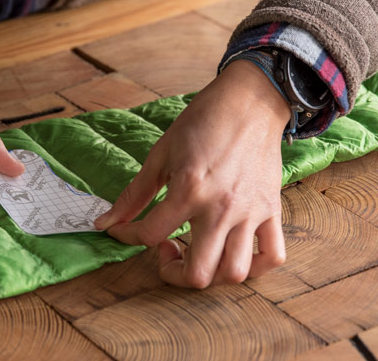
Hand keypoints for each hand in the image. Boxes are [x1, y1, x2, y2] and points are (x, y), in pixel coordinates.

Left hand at [94, 60, 289, 287]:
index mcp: (189, 191)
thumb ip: (134, 194)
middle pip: (198, 274)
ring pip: (234, 273)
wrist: (249, 101)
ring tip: (199, 252)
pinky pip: (272, 256)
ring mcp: (250, 213)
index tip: (122, 230)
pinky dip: (256, 267)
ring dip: (211, 275)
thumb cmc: (202, 122)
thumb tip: (105, 222)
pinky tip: (233, 253)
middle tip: (166, 249)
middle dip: (173, 274)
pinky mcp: (272, 211)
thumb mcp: (160, 154)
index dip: (127, 236)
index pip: (149, 235)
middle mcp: (221, 208)